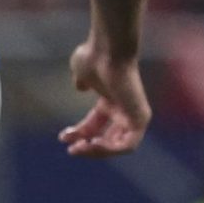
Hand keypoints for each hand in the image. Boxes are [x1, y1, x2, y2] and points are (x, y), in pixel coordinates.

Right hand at [60, 36, 148, 156]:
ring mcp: (133, 114)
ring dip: (97, 151)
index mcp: (111, 100)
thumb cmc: (94, 56)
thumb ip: (82, 81)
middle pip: (106, 138)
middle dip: (88, 146)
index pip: (96, 125)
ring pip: (117, 146)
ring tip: (80, 148)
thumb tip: (80, 86)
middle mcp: (123, 109)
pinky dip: (111, 148)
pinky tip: (93, 144)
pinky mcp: (140, 119)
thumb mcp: (82, 71)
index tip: (63, 138)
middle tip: (72, 150)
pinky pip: (127, 145)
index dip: (79, 134)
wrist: (107, 51)